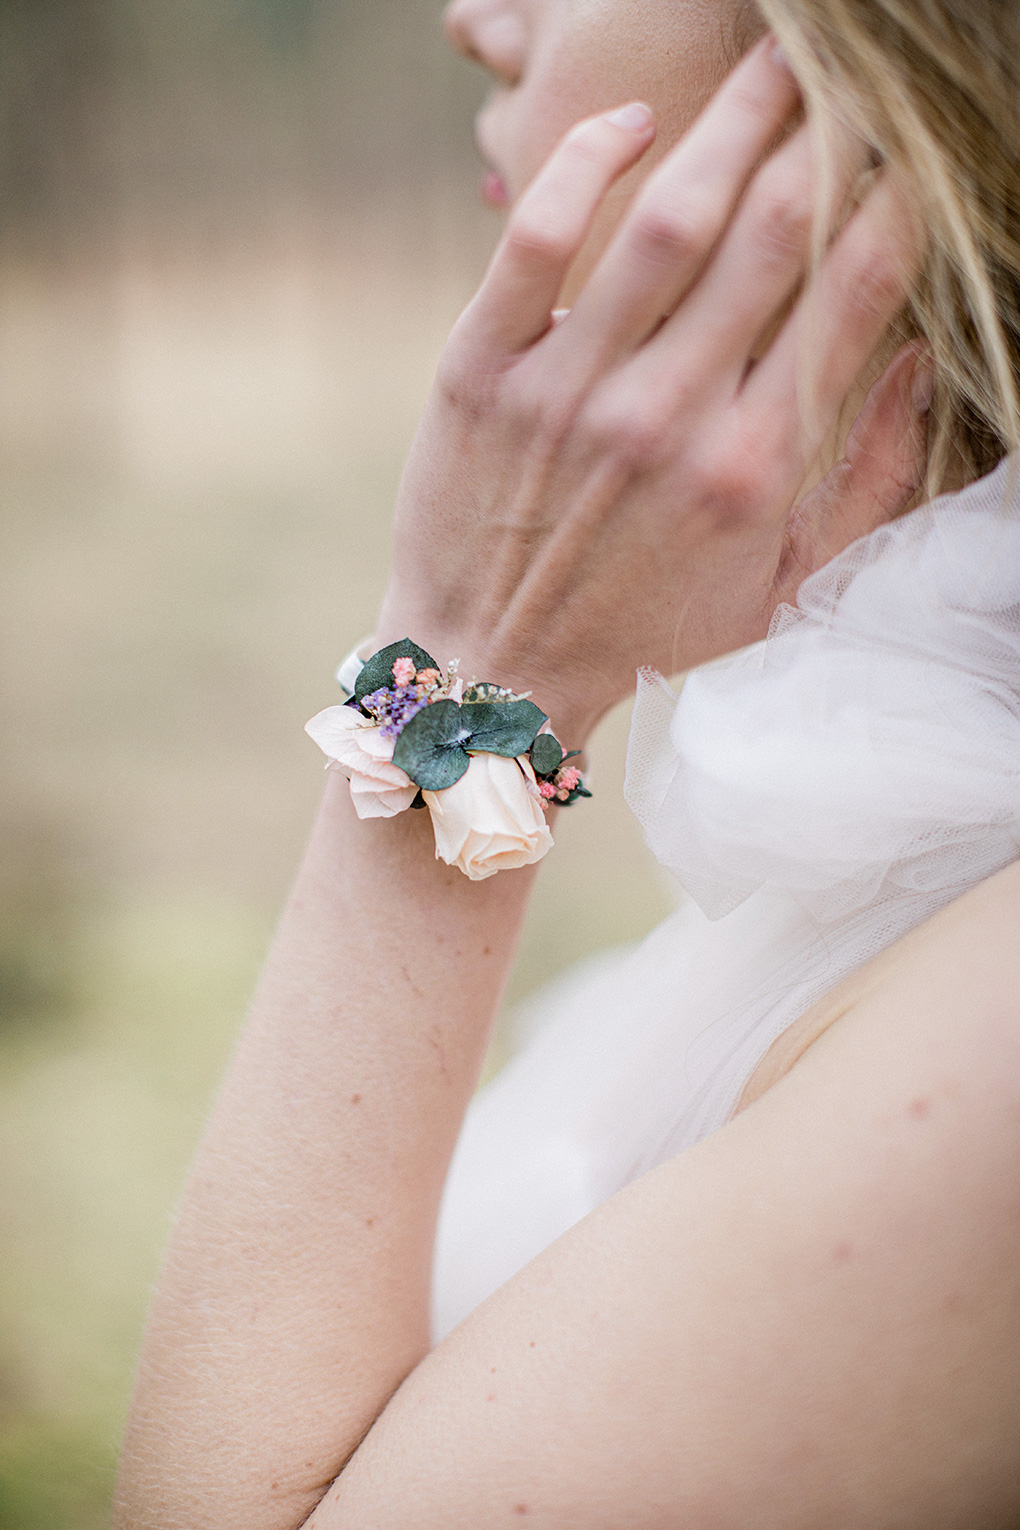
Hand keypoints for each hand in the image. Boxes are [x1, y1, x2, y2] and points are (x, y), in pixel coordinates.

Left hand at [375, 38, 928, 744]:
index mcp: (754, 469)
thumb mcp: (779, 590)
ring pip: (670, 218)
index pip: (853, 293)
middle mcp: (669, 418)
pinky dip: (586, 162)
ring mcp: (569, 389)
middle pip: (774, 231)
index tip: (906, 165)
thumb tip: (917, 362)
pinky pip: (540, 239)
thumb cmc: (643, 632)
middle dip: (826, 136)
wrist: (492, 670)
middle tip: (848, 83)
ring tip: (773, 64)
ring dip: (733, 123)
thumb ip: (864, 483)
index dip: (894, 206)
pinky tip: (636, 120)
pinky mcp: (483, 372)